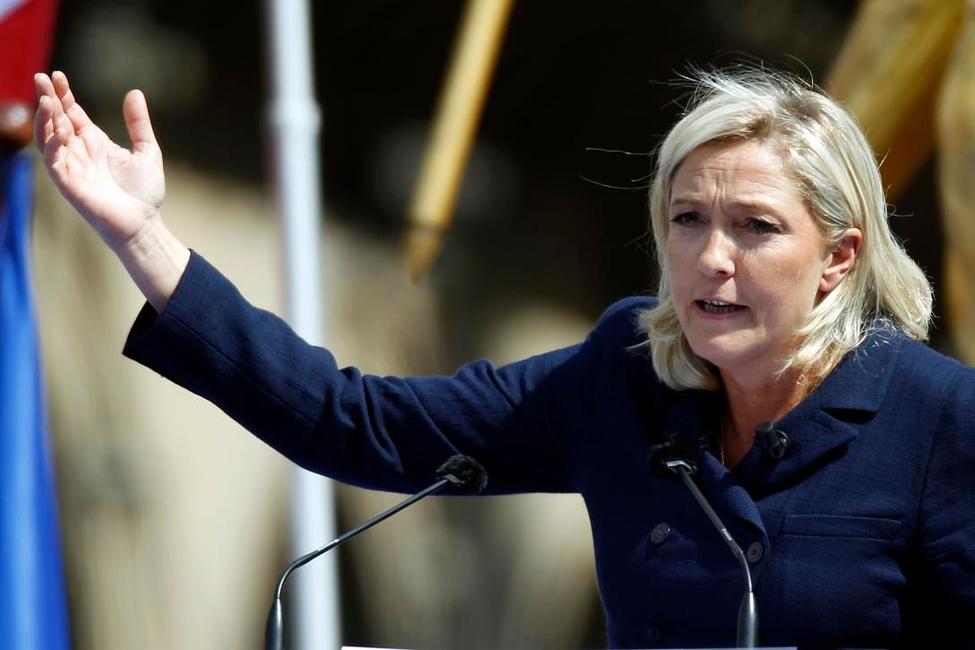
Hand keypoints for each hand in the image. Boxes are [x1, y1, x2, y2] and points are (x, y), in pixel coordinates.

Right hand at [35, 71, 188, 311]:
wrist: (144, 224)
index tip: (58, 76)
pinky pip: (53, 161)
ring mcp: (72, 167)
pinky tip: (58, 129)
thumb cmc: (144, 193)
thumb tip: (134, 92)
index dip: (63, 95)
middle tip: (42, 77)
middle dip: (48, 99)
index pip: (72, 113)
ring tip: (46, 98)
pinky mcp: (68, 183)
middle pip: (56, 120)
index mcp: (95, 143)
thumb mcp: (147, 150)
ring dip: (45, 118)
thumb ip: (139, 123)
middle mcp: (79, 152)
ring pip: (48, 137)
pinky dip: (53, 144)